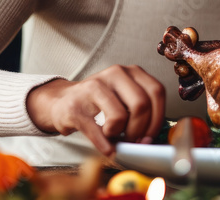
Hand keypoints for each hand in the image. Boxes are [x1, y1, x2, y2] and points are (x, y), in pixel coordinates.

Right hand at [26, 64, 165, 155]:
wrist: (62, 101)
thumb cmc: (99, 102)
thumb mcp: (124, 97)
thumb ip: (141, 110)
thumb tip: (152, 138)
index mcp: (131, 72)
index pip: (157, 92)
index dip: (157, 118)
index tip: (150, 136)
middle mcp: (114, 74)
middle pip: (141, 105)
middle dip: (140, 130)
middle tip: (133, 141)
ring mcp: (93, 87)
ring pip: (120, 116)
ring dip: (120, 135)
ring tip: (114, 136)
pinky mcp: (76, 106)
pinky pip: (97, 131)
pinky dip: (105, 145)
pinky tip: (106, 148)